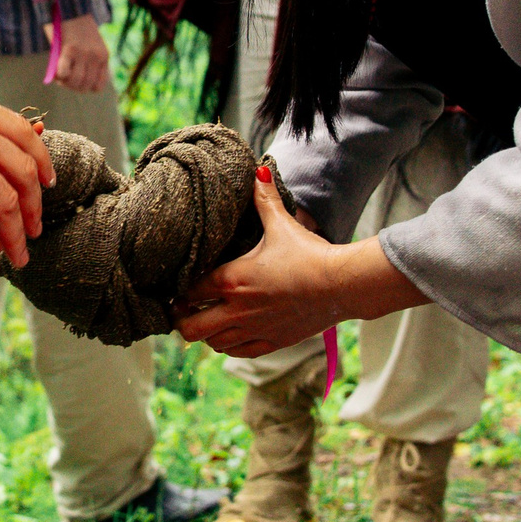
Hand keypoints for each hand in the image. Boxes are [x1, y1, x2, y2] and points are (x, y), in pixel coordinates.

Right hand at [49, 14, 110, 93]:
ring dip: (64, 82)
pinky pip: (64, 73)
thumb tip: (70, 81)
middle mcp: (96, 57)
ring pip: (75, 82)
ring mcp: (84, 54)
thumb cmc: (76, 26)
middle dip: (72, 87)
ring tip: (58, 75)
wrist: (70, 6)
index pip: (99, 85)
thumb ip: (85, 63)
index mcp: (104, 56)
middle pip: (85, 86)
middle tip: (63, 80)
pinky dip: (58, 74)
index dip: (86, 87)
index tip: (76, 82)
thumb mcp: (88, 46)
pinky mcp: (70, 50)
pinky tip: (55, 68)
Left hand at [174, 169, 426, 354]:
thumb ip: (264, 199)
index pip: (187, 292)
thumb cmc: (309, 253)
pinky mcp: (272, 342)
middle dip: (183, 319)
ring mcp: (254, 329)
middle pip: (189, 328)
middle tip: (187, 309)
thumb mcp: (281, 224)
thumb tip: (258, 169)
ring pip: (213, 343)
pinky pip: (239, 352)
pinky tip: (234, 333)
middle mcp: (237, 310)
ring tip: (210, 319)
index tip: (180, 287)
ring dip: (207, 333)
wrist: (341, 284)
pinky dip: (230, 345)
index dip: (179, 291)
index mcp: (231, 280)